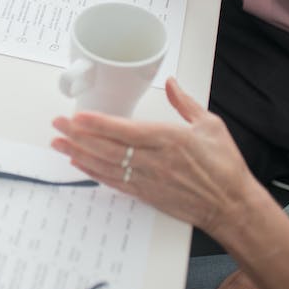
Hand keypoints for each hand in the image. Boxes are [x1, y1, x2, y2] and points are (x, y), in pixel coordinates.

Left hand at [50, 78, 262, 237]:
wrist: (231, 205)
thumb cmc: (224, 166)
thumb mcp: (210, 126)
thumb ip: (185, 103)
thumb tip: (173, 83)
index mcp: (168, 139)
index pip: (124, 130)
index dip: (98, 124)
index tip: (78, 117)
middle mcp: (153, 160)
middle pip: (107, 147)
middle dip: (78, 135)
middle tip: (58, 125)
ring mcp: (147, 179)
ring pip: (105, 165)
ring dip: (78, 153)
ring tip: (58, 143)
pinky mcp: (144, 194)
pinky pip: (112, 182)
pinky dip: (93, 172)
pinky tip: (78, 163)